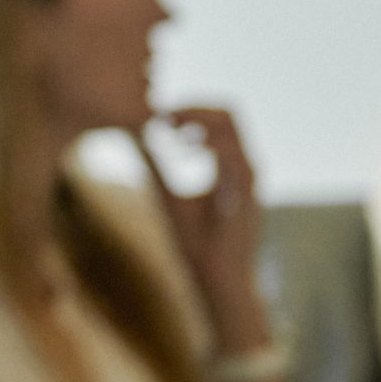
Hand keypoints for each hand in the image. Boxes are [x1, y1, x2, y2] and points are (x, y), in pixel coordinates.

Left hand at [139, 105, 266, 344]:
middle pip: (228, 112)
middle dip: (193, 105)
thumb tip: (131, 139)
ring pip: (232, 123)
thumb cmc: (195, 241)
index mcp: (228, 163)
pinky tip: (181, 150)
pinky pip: (234, 152)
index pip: (217, 118)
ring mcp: (249, 175)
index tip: (157, 113)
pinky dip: (206, 141)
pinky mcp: (249, 190)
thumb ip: (154, 164)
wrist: (213, 276)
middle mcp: (243, 165)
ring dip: (197, 117)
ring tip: (169, 129)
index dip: (188, 107)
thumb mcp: (165, 193)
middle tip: (161, 114)